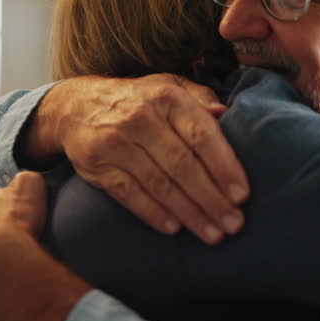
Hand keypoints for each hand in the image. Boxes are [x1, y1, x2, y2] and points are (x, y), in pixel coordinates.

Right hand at [26, 73, 248, 244]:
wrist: (77, 107)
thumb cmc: (140, 100)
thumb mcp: (170, 86)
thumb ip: (201, 98)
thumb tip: (227, 114)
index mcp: (167, 98)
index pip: (201, 135)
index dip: (224, 167)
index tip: (242, 195)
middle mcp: (141, 118)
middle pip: (183, 165)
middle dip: (211, 199)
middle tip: (234, 223)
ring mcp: (116, 143)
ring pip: (159, 184)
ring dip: (189, 213)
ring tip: (213, 234)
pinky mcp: (98, 166)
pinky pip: (130, 195)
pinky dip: (153, 213)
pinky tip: (175, 228)